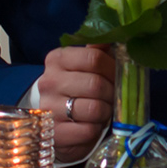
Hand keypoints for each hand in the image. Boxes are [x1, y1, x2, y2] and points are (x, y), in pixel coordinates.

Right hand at [39, 45, 115, 160]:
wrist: (54, 121)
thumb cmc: (76, 89)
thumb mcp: (85, 66)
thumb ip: (98, 50)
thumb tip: (116, 34)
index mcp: (57, 59)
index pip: (94, 58)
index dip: (112, 68)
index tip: (117, 76)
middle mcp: (49, 81)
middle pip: (96, 84)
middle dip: (111, 93)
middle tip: (112, 97)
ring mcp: (49, 108)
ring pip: (94, 109)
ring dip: (105, 112)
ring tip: (102, 111)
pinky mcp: (55, 133)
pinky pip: (88, 130)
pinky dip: (96, 129)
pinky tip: (91, 125)